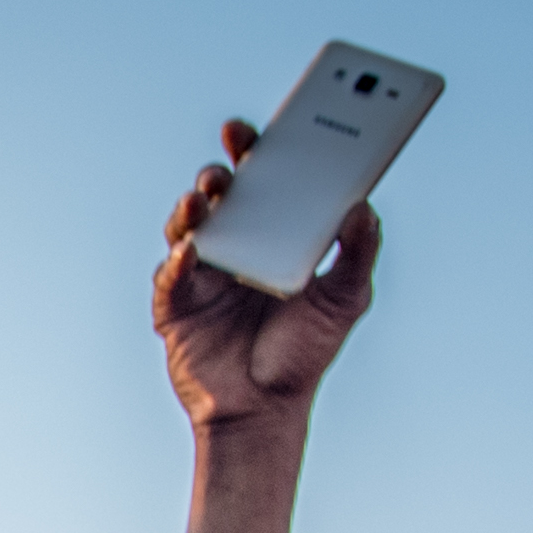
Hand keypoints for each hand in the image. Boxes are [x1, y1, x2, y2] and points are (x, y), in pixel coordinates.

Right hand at [154, 119, 379, 437]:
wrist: (263, 409)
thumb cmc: (303, 353)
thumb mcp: (347, 298)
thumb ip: (360, 251)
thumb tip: (362, 204)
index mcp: (274, 238)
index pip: (271, 182)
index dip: (269, 149)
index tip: (277, 123)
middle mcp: (235, 247)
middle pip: (226, 194)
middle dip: (228, 163)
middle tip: (237, 145)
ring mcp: (201, 274)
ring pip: (190, 225)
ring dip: (195, 205)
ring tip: (206, 194)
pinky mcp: (174, 304)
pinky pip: (170, 275)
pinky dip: (178, 260)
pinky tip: (192, 250)